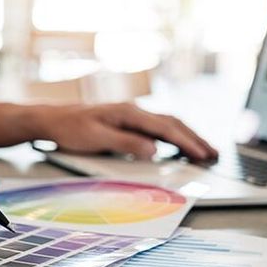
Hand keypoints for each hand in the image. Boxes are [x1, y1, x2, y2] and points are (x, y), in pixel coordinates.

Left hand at [37, 103, 218, 159]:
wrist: (53, 119)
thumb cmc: (71, 129)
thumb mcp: (96, 139)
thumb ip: (126, 143)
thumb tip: (155, 150)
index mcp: (129, 114)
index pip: (165, 128)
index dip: (186, 142)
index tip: (202, 154)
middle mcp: (135, 111)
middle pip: (173, 123)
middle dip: (195, 138)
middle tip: (214, 153)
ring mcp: (133, 115)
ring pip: (169, 123)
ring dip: (188, 136)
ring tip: (204, 149)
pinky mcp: (130, 121)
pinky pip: (159, 127)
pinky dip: (174, 137)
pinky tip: (179, 145)